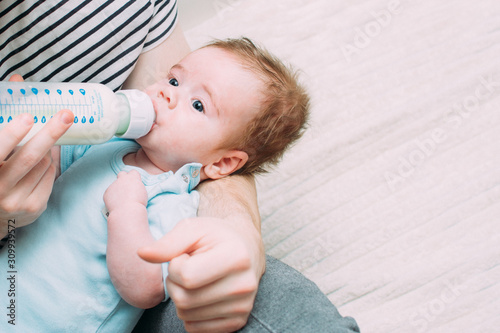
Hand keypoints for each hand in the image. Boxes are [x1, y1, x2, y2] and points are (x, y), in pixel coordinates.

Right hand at [0, 75, 73, 236]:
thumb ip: (2, 117)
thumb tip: (18, 81)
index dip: (11, 134)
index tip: (27, 117)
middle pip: (29, 157)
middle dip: (50, 134)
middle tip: (66, 115)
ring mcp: (16, 201)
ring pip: (43, 164)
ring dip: (46, 149)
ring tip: (39, 144)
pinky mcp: (34, 207)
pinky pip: (50, 175)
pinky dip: (50, 163)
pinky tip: (41, 162)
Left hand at [104, 170, 146, 211]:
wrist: (127, 211)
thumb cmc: (138, 204)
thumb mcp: (142, 191)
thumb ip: (136, 186)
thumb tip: (132, 186)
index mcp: (132, 178)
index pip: (133, 172)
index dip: (134, 177)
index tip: (134, 183)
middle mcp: (122, 179)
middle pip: (122, 174)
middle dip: (123, 179)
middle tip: (126, 188)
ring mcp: (113, 185)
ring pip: (115, 185)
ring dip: (118, 190)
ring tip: (122, 200)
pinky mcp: (107, 192)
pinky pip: (109, 193)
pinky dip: (112, 197)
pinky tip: (116, 203)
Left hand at [138, 216, 265, 332]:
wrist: (246, 248)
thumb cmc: (216, 236)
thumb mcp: (193, 229)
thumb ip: (168, 242)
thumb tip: (142, 254)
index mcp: (236, 257)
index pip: (187, 277)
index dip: (174, 266)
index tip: (183, 256)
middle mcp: (244, 285)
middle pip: (185, 300)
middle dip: (175, 284)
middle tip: (187, 268)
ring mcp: (242, 307)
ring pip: (187, 316)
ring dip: (182, 298)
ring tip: (196, 279)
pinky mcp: (237, 321)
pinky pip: (195, 329)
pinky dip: (189, 313)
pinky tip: (201, 294)